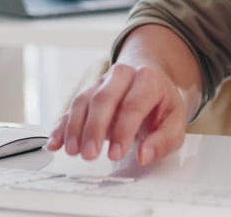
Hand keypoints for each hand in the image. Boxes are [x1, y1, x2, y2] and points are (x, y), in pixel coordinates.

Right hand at [47, 63, 187, 164]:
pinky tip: (56, 142)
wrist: (148, 79)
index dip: (123, 130)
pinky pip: (71, 108)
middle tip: (90, 154)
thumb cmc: (161, 102)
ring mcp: (101, 82)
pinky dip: (62, 126)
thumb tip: (144, 155)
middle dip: (94, 129)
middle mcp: (122, 75)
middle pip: (103, 99)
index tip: (116, 154)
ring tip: (74, 151)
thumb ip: (164, 140)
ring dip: (75, 128)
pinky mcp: (87, 92)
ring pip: (83, 101)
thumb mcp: (174, 120)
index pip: (132, 104)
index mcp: (148, 78)